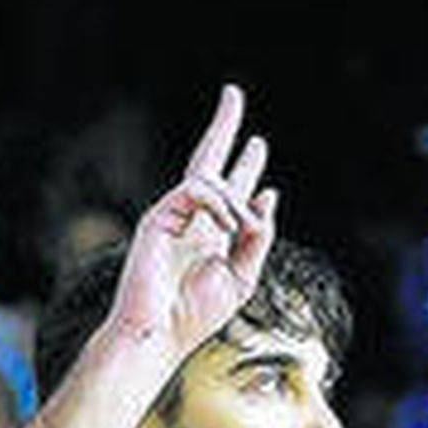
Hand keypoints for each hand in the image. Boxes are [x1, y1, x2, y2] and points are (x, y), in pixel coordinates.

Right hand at [103, 82, 276, 365]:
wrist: (159, 334)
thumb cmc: (194, 317)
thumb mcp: (242, 277)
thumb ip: (258, 239)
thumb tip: (269, 197)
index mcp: (210, 236)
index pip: (228, 191)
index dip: (247, 168)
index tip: (259, 148)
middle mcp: (191, 221)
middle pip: (208, 161)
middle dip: (223, 126)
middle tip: (233, 93)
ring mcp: (172, 216)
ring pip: (212, 178)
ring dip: (238, 199)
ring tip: (243, 229)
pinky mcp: (158, 217)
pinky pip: (197, 189)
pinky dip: (219, 204)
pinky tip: (229, 227)